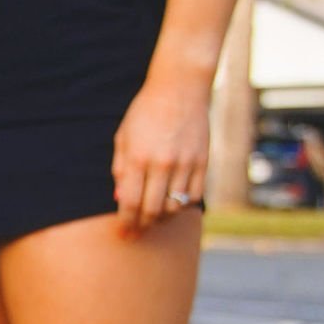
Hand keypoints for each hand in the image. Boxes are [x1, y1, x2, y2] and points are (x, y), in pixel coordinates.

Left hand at [112, 70, 209, 229]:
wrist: (179, 88)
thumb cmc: (146, 112)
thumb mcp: (124, 137)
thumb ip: (121, 169)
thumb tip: (121, 200)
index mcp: (138, 158)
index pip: (131, 203)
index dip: (126, 223)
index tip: (124, 235)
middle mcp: (162, 164)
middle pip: (152, 211)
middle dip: (142, 226)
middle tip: (137, 232)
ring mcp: (185, 164)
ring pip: (174, 207)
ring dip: (162, 218)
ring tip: (153, 217)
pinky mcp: (202, 162)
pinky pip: (194, 196)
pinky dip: (183, 206)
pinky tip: (173, 204)